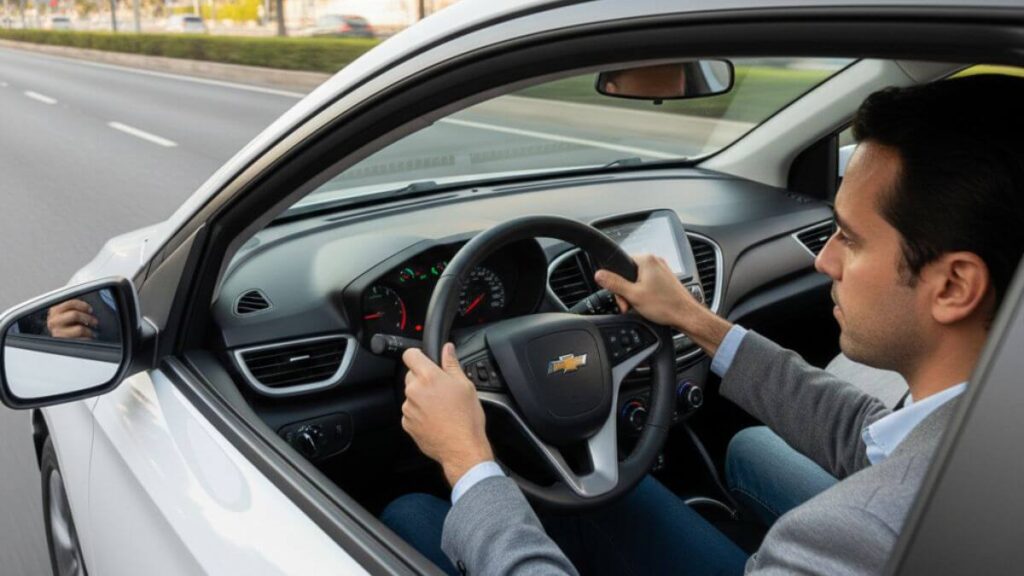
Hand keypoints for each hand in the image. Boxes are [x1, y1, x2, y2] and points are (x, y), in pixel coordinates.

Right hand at [46, 299, 98, 339]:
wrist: (58, 344)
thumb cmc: (66, 327)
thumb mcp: (66, 314)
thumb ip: (74, 308)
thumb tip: (88, 306)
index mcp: (54, 312)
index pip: (70, 303)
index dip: (83, 305)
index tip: (90, 309)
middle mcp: (54, 322)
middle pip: (75, 315)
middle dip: (88, 318)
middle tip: (94, 322)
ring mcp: (58, 334)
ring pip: (79, 329)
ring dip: (89, 331)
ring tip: (91, 332)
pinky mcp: (64, 344)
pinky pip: (82, 340)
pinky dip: (87, 340)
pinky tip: (87, 339)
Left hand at [402, 343, 493, 486]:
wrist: (462, 448)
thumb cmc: (466, 418)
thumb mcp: (465, 386)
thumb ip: (452, 364)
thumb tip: (447, 349)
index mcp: (428, 377)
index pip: (410, 355)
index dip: (417, 355)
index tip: (424, 360)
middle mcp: (414, 391)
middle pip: (411, 375)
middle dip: (423, 379)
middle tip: (441, 389)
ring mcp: (408, 408)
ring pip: (411, 395)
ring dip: (421, 397)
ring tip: (440, 407)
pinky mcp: (407, 423)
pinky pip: (410, 412)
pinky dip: (419, 413)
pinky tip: (435, 419)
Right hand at [594, 254, 698, 327]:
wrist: (686, 316)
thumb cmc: (665, 305)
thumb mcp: (633, 295)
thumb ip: (614, 283)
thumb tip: (599, 274)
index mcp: (646, 260)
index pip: (620, 263)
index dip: (616, 281)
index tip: (621, 296)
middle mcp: (655, 262)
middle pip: (628, 273)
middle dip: (626, 291)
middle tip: (629, 305)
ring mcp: (661, 271)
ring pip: (638, 280)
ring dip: (634, 294)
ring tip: (639, 307)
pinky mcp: (665, 280)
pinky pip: (647, 284)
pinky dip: (644, 294)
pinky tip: (647, 305)